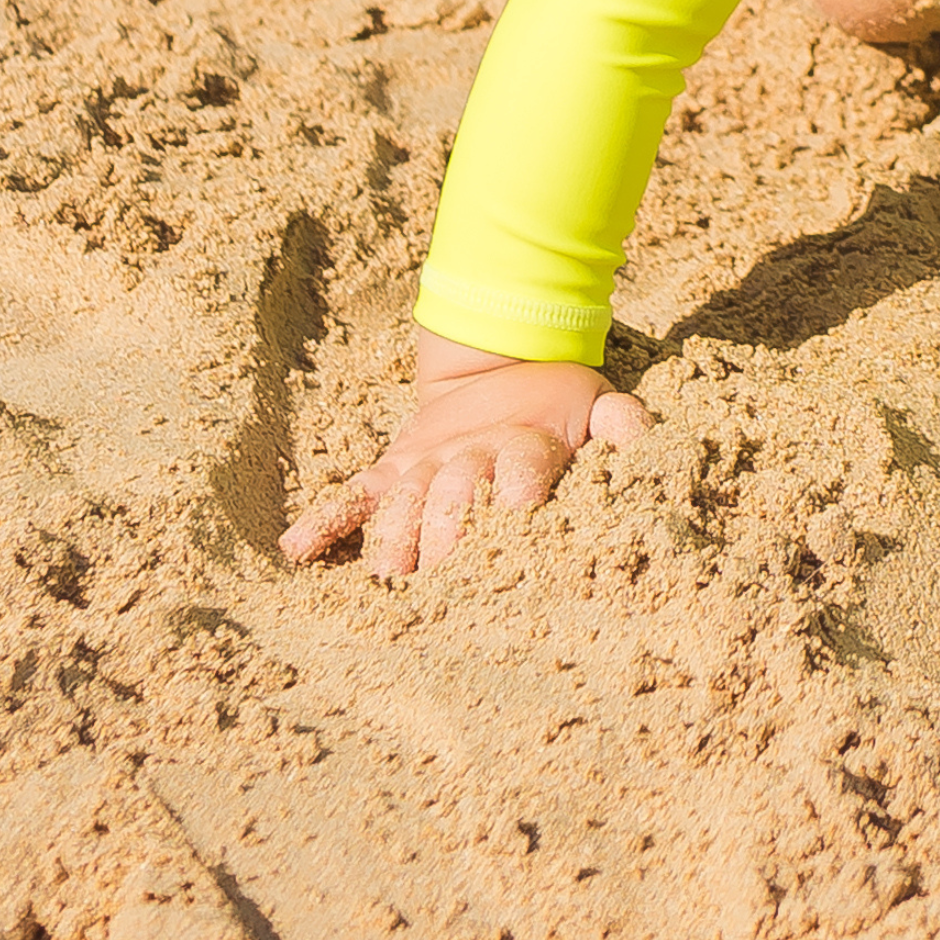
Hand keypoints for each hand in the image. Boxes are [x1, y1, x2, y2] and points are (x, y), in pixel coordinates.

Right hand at [279, 329, 650, 576]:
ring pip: (401, 502)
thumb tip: (644, 438)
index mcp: (522, 443)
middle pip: (453, 494)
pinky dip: (324, 521)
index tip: (516, 514)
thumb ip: (620, 426)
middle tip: (447, 570)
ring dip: (394, 538)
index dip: (519, 486)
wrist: (499, 365)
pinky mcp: (391, 472)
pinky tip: (296, 551)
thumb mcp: (597, 406)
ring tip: (389, 574)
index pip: (520, 464)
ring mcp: (423, 465)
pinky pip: (351, 497)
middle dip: (450, 530)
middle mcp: (467, 455)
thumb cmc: (556, 407)